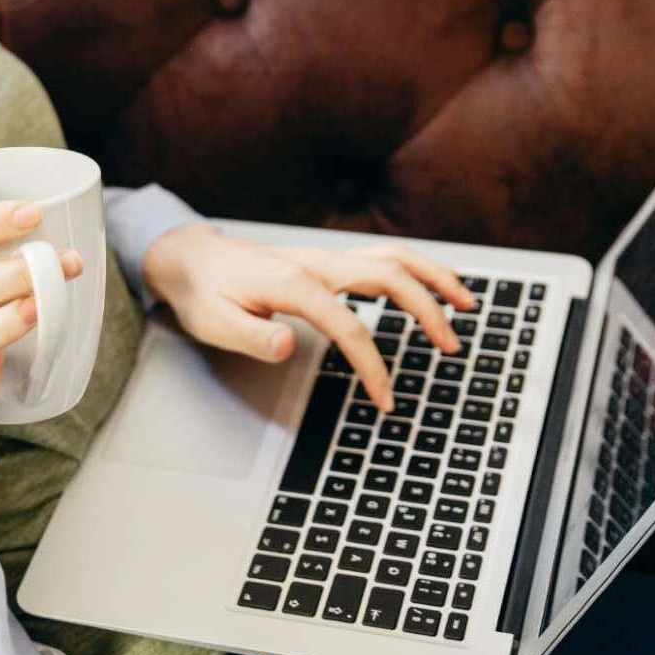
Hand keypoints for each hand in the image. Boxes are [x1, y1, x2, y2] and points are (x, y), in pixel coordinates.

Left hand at [141, 224, 476, 410]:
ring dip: (432, 277)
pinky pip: (380, 257)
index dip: (371, 364)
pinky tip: (433, 284)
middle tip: (451, 346)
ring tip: (466, 303)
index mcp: (292, 281)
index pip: (348, 324)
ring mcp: (324, 257)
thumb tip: (287, 346)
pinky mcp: (326, 260)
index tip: (385, 398)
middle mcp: (316, 262)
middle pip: (387, 274)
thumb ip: (249, 337)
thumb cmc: (201, 291)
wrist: (188, 256)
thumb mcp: (212, 322)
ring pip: (392, 256)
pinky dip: (414, 269)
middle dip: (425, 309)